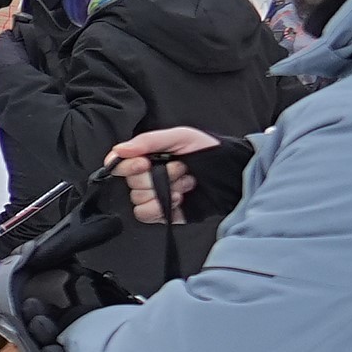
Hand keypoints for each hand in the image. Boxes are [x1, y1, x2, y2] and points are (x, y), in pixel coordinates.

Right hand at [105, 127, 239, 225]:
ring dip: (163, 191)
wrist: (232, 174)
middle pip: (131, 183)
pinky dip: (159, 207)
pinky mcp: (161, 212)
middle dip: (157, 177)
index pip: (119, 164)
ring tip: (184, 183)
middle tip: (179, 169)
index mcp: (147, 156)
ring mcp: (153, 195)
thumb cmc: (210, 151)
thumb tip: (119, 150)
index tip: (144, 164)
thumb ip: (148, 141)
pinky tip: (178, 199)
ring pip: (137, 199)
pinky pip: (144, 214)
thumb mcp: (181, 136)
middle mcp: (147, 176)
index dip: (128, 166)